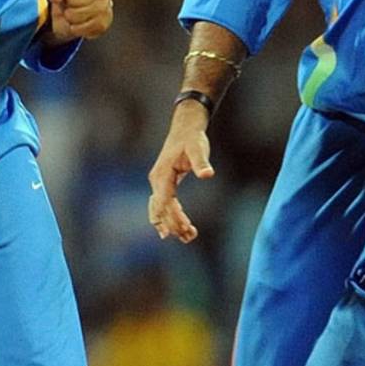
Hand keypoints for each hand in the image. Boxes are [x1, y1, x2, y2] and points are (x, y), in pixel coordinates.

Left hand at [47, 0, 112, 42]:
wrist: (77, 12)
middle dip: (67, 3)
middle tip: (69, 3)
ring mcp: (107, 7)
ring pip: (77, 15)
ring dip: (69, 16)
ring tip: (72, 13)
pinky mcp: (103, 24)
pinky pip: (82, 28)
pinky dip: (75, 28)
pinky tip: (76, 23)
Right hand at [147, 102, 214, 242]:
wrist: (185, 127)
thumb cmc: (192, 138)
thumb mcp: (198, 148)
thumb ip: (201, 162)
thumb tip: (208, 174)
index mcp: (162, 174)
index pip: (166, 201)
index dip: (174, 216)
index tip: (186, 228)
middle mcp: (156, 180)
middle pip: (160, 209)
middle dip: (173, 224)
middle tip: (190, 237)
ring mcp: (158, 183)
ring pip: (158, 210)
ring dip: (170, 224)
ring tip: (188, 237)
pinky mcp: (163, 184)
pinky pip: (161, 205)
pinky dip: (167, 218)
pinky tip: (175, 230)